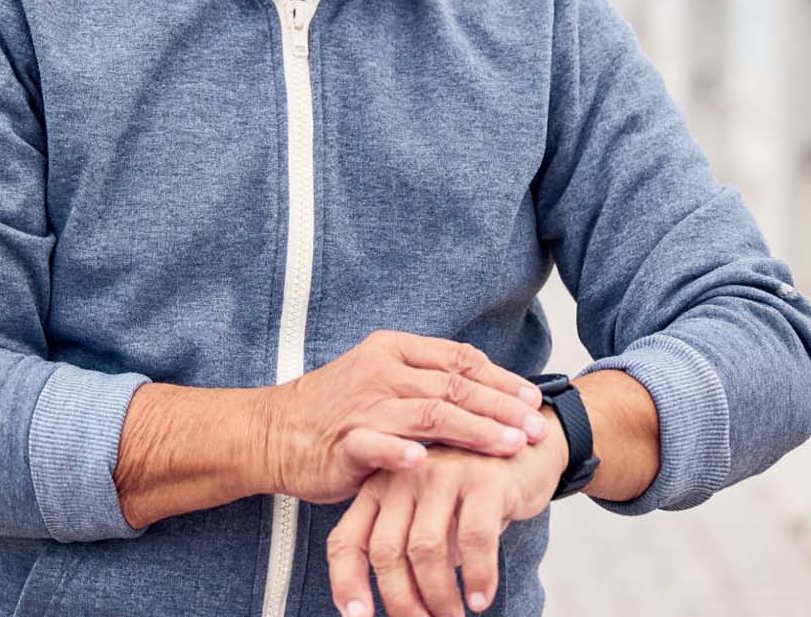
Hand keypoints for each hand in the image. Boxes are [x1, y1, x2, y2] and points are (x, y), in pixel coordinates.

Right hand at [260, 330, 545, 503]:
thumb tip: (490, 391)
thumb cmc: (338, 408)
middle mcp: (382, 372)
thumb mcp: (384, 378)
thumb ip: (429, 381)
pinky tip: (425, 462)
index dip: (501, 379)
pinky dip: (401, 453)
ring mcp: (363, 406)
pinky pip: (376, 445)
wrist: (274, 431)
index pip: (460, 360)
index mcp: (394, 349)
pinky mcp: (343, 442)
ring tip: (509, 447)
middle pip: (455, 387)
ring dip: (475, 431)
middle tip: (536, 430)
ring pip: (430, 415)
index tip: (533, 401)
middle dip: (502, 409)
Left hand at [326, 413, 567, 616]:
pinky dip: (477, 577)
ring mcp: (443, 473)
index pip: (347, 540)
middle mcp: (404, 476)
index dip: (346, 582)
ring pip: (426, 549)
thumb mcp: (430, 515)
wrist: (528, 450)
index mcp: (380, 487)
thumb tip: (402, 607)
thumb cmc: (472, 493)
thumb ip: (408, 547)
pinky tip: (481, 598)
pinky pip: (474, 539)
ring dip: (440, 596)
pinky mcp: (484, 479)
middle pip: (386, 550)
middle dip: (401, 600)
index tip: (358, 616)